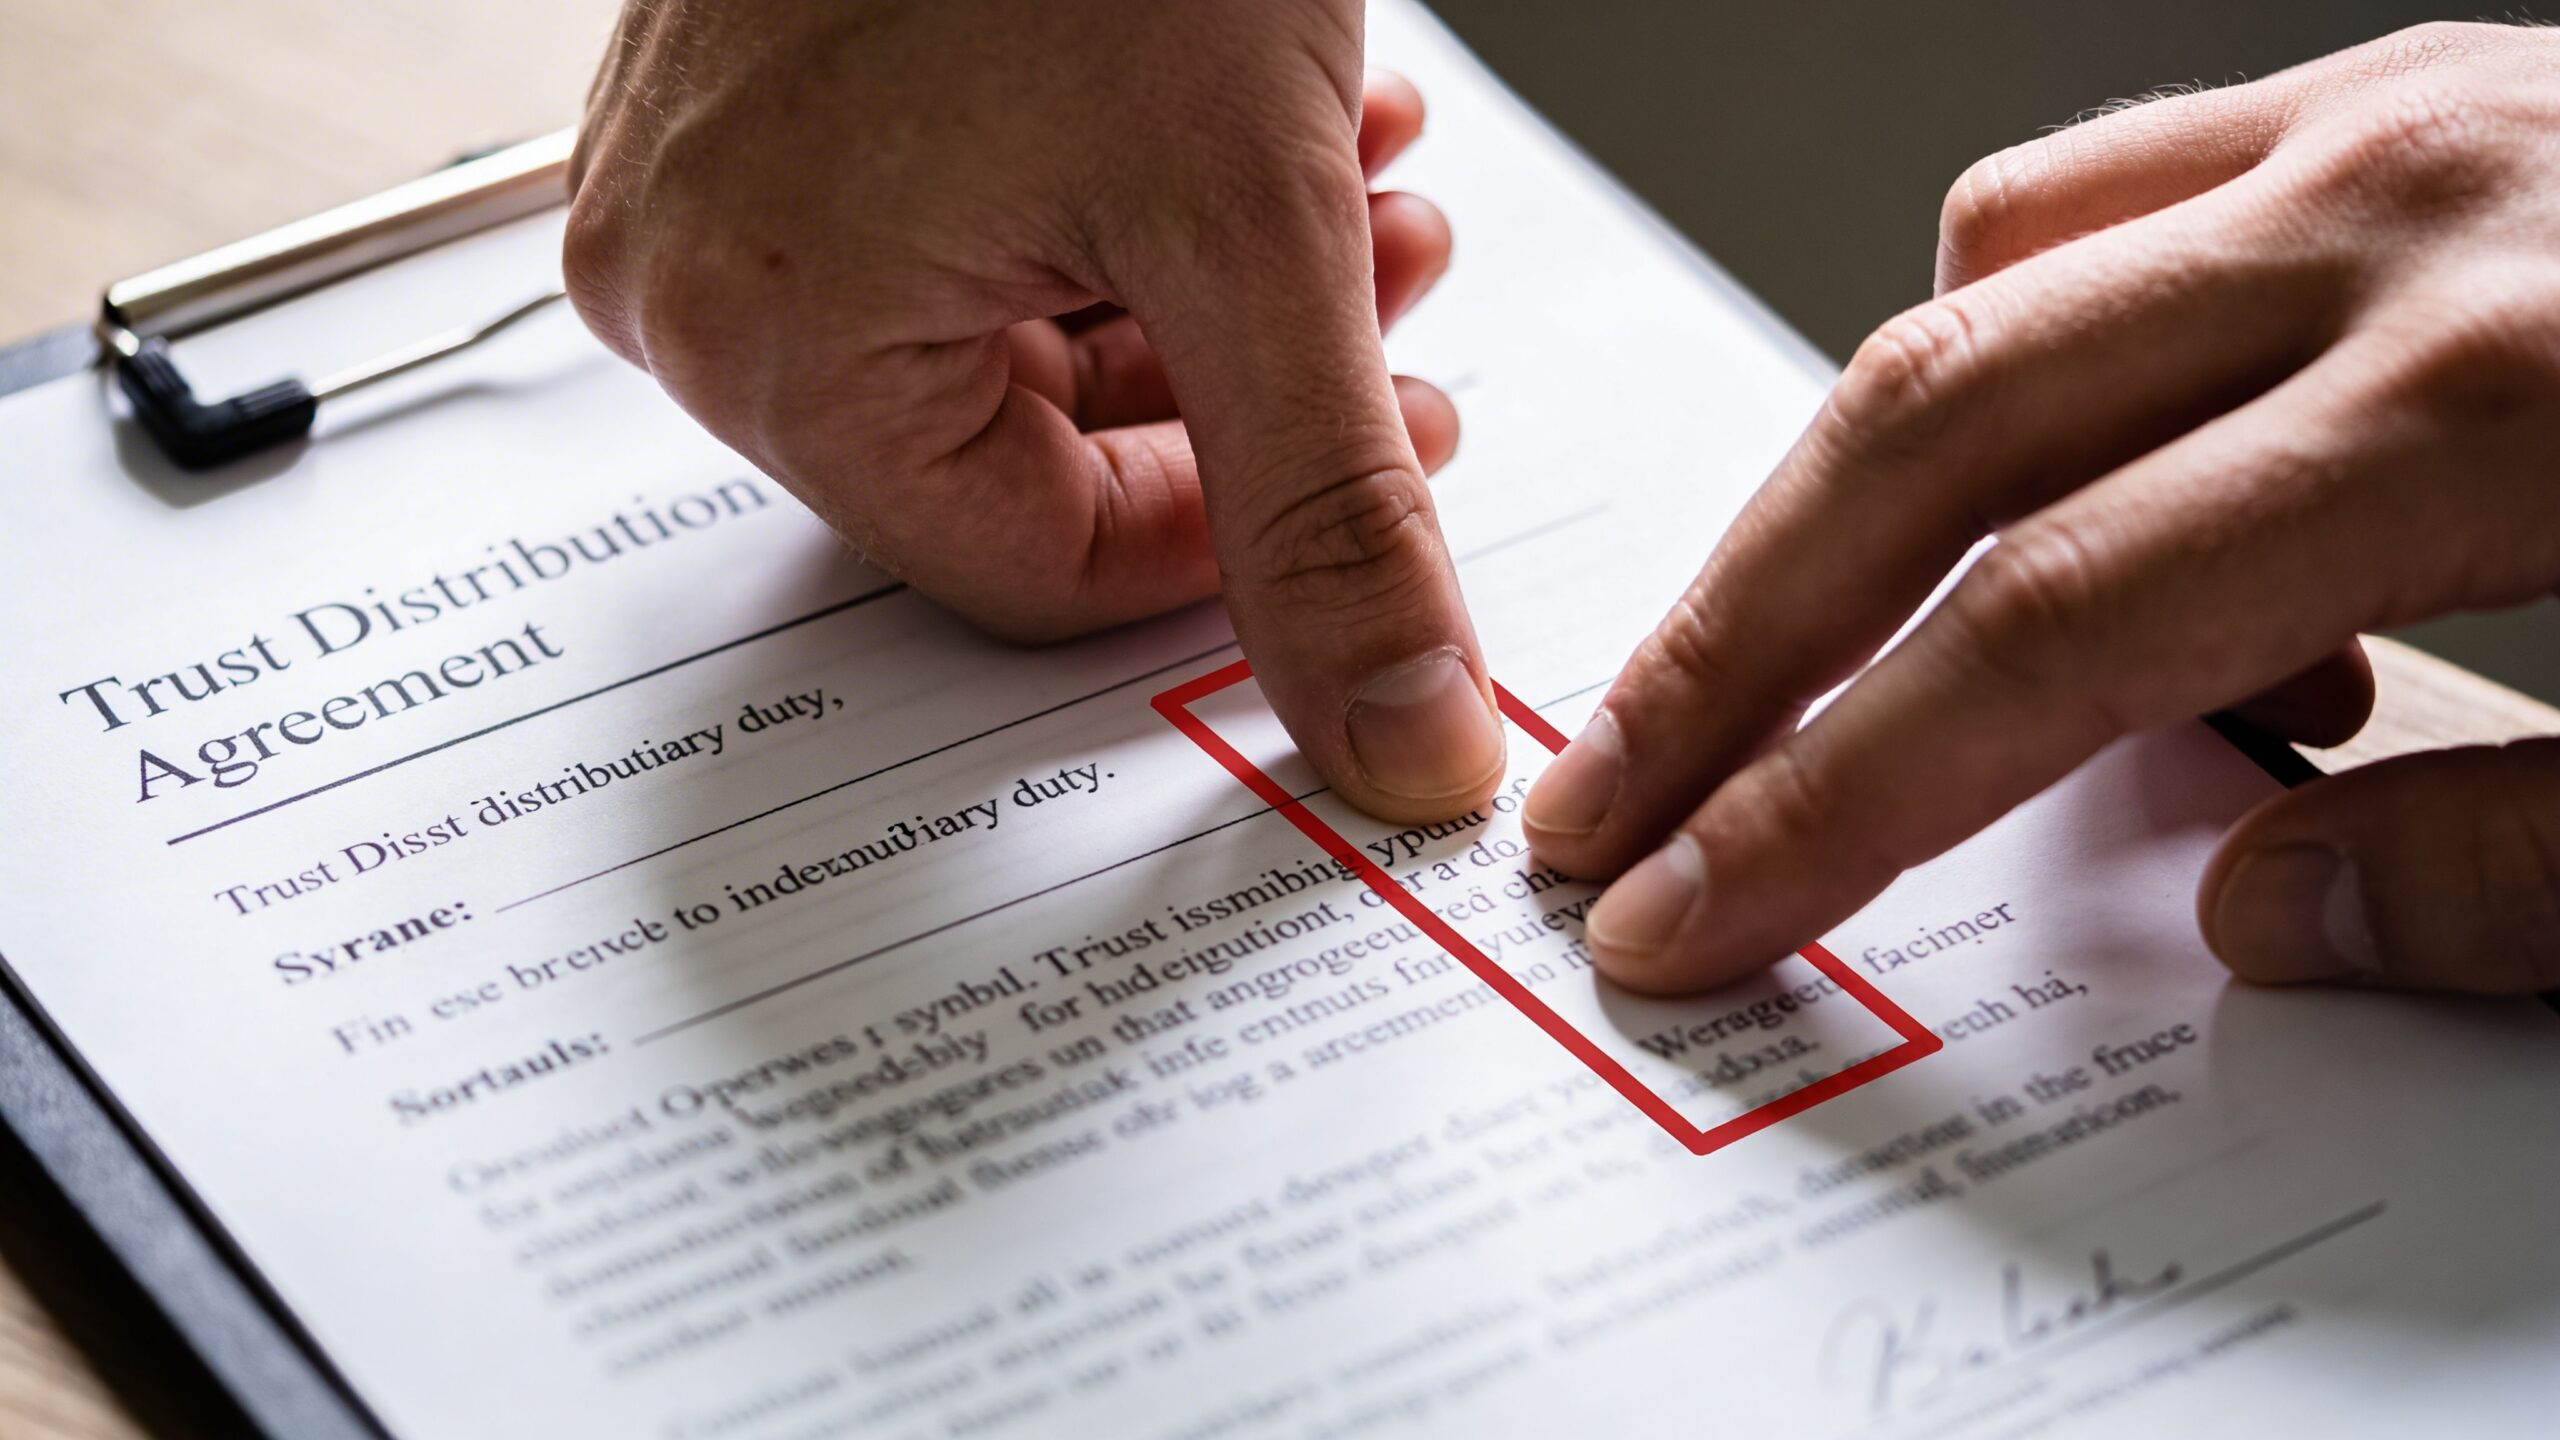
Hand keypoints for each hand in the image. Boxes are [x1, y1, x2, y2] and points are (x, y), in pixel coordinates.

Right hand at [564, 0, 1503, 821]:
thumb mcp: (1249, 221)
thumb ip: (1332, 505)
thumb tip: (1392, 736)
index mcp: (763, 336)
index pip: (1029, 572)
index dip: (1236, 544)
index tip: (1376, 466)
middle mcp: (694, 274)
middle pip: (1025, 453)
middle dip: (1248, 389)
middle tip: (1390, 308)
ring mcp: (713, 180)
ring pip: (1010, 341)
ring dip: (1213, 293)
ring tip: (1361, 195)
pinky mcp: (762, 103)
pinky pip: (962, 231)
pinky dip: (1123, 207)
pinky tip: (1257, 130)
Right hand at [1525, 22, 2559, 996]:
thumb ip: (2532, 874)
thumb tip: (2265, 920)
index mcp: (2504, 405)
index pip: (2045, 628)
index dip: (1828, 796)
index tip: (1688, 908)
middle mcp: (2397, 227)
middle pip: (1928, 441)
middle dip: (1727, 648)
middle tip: (1607, 797)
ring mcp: (2381, 130)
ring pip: (1970, 291)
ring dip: (1839, 501)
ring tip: (1794, 674)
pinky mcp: (2389, 97)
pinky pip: (2089, 191)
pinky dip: (1990, 342)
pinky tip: (2033, 478)